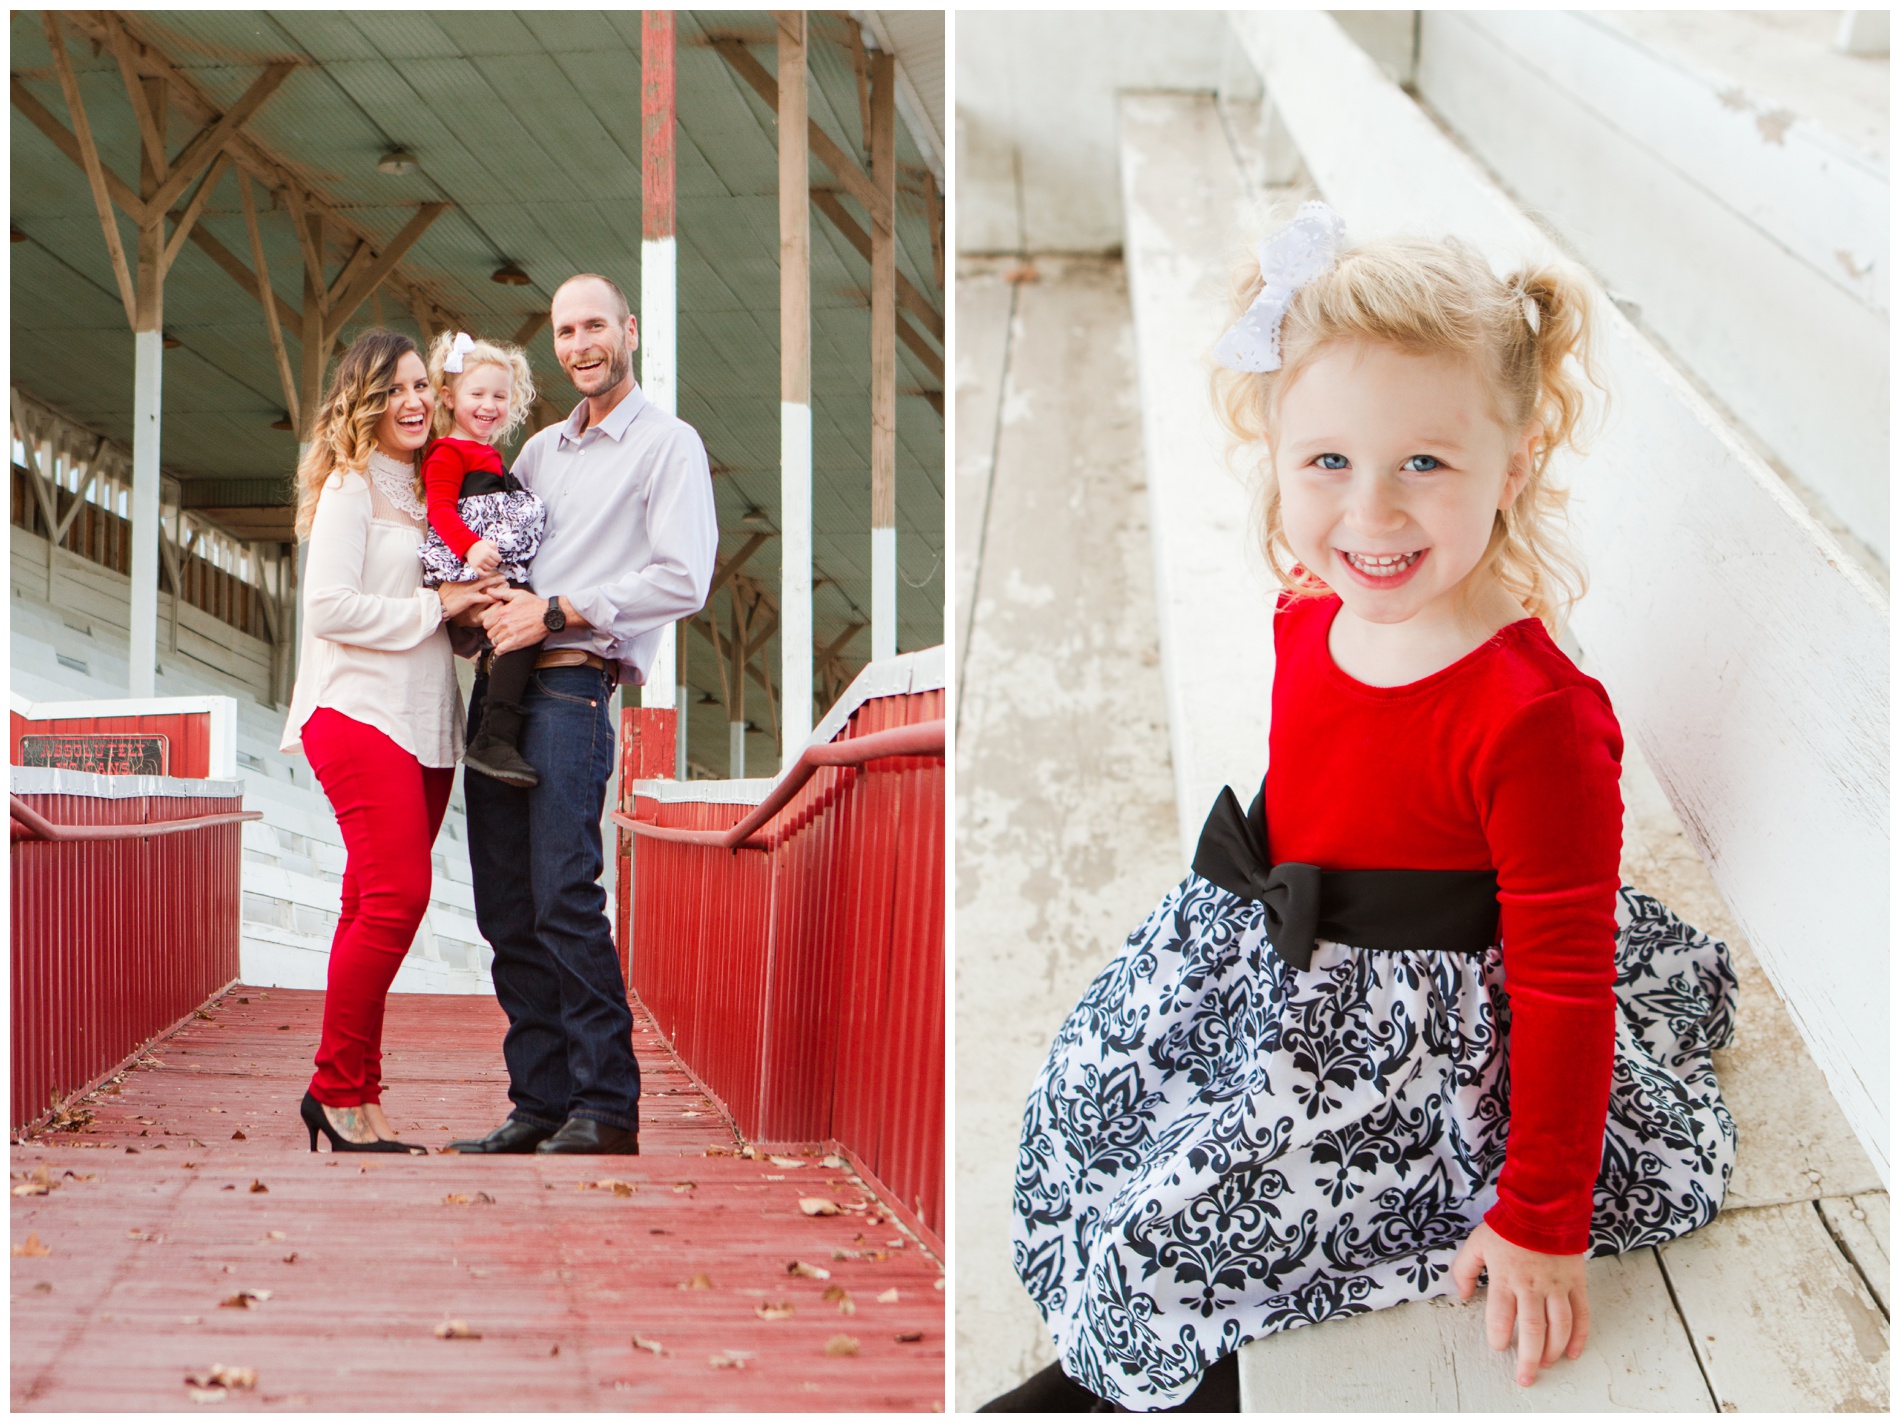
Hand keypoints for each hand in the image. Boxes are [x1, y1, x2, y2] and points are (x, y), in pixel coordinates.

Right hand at [436, 575, 503, 626]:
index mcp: (461, 577)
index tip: (494, 571)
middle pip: (483, 576)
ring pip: (486, 584)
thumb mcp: (448, 584)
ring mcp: (468, 589)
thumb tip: (462, 578)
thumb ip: (457, 580)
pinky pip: (484, 597)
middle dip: (494, 575)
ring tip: (505, 583)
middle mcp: (466, 581)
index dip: (486, 572)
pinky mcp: (469, 598)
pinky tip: (499, 598)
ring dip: (496, 583)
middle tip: (503, 575)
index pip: (476, 572)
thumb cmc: (441, 596)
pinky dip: (492, 598)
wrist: (436, 605)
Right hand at [465, 539, 500, 575]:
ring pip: (490, 569)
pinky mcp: (475, 567)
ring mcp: (479, 563)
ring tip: (488, 563)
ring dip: (490, 567)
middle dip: (495, 562)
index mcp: (489, 552)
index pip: (499, 559)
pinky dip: (486, 574)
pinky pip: (482, 573)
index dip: (498, 558)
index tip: (496, 558)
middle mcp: (484, 558)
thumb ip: (495, 546)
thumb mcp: (489, 542)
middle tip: (492, 560)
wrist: (468, 547)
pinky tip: (488, 572)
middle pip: (495, 564)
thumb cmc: (480, 545)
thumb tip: (497, 554)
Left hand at [483, 584, 586, 653]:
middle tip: (501, 631)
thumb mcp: (518, 594)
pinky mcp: (516, 642)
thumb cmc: (535, 605)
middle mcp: (504, 623)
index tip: (495, 624)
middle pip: (489, 633)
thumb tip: (489, 591)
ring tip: (505, 638)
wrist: (548, 616)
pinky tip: (504, 647)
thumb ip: (501, 593)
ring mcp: (509, 633)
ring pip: (494, 641)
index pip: (486, 622)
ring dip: (498, 640)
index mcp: (503, 612)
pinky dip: (500, 650)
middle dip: (494, 632)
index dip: (490, 623)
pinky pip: (500, 650)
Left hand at [1450, 1221, 1589, 1386]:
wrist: (1543, 1205)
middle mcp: (1532, 1286)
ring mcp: (1556, 1286)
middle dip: (1528, 1358)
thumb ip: (1464, 1270)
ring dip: (1552, 1350)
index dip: (1498, 1337)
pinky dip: (1579, 1336)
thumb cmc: (1508, 1225)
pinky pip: (1581, 1314)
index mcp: (1506, 1278)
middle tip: (1524, 1377)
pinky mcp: (1575, 1283)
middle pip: (1532, 1330)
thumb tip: (1462, 1295)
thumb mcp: (1477, 1243)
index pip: (1501, 1317)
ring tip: (1546, 1364)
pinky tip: (1572, 1352)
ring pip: (1558, 1327)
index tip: (1498, 1346)